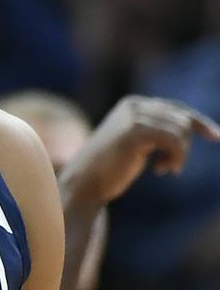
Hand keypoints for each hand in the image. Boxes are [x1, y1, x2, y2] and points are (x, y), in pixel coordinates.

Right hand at [60, 95, 219, 207]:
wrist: (84, 184)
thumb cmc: (110, 170)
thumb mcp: (136, 144)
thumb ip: (156, 131)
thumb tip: (193, 126)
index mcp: (132, 104)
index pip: (177, 108)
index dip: (199, 123)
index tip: (216, 137)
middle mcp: (133, 105)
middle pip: (182, 118)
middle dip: (184, 146)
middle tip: (170, 167)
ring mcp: (133, 116)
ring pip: (181, 130)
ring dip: (180, 154)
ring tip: (164, 169)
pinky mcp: (135, 130)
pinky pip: (174, 139)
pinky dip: (176, 157)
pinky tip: (162, 170)